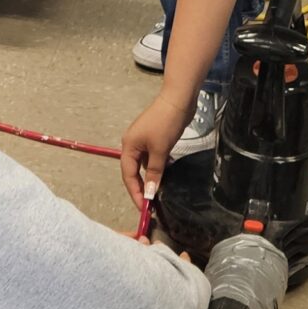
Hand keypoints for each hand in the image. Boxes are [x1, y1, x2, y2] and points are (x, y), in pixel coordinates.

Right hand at [120, 89, 195, 210]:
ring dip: (150, 179)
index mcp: (129, 146)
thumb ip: (153, 173)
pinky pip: (153, 158)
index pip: (128, 175)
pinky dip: (157, 168)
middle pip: (133, 171)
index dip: (135, 192)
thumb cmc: (166, 124)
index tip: (144, 208)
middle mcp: (133, 144)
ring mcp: (144, 141)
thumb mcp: (160, 150)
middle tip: (151, 205)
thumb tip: (148, 193)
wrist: (179, 100)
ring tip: (158, 195)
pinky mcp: (155, 138)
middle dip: (141, 188)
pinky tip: (165, 177)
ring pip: (144, 165)